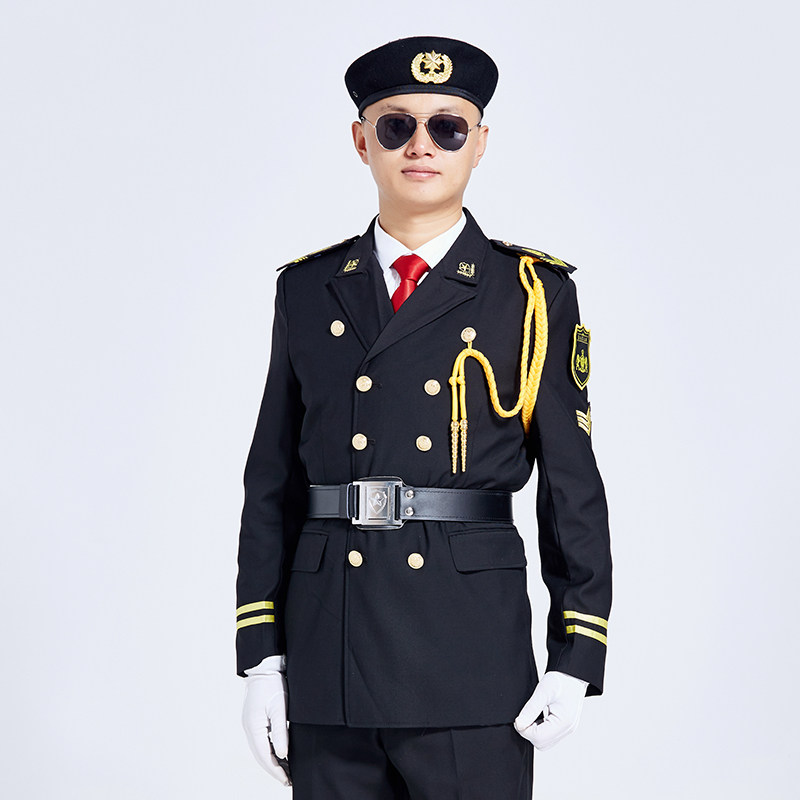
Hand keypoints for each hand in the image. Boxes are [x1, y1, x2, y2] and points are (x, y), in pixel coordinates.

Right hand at [242, 654, 290, 785]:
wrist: (264, 666)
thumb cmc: (272, 684)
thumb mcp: (280, 708)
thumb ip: (281, 732)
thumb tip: (283, 755)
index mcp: (253, 727)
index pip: (265, 756)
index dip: (276, 770)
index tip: (287, 780)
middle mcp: (249, 728)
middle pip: (260, 756)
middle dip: (274, 769)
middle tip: (288, 780)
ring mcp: (250, 724)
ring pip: (260, 749)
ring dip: (271, 761)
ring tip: (286, 770)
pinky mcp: (254, 719)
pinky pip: (260, 740)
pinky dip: (269, 750)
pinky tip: (279, 753)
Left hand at [514, 671, 587, 749]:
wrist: (573, 675)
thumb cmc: (561, 680)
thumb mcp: (543, 691)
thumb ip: (531, 709)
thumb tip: (519, 724)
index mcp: (564, 722)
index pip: (538, 738)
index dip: (524, 730)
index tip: (518, 719)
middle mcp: (567, 729)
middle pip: (542, 743)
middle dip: (529, 732)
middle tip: (524, 716)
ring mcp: (567, 729)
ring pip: (545, 742)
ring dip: (534, 731)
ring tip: (532, 714)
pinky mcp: (564, 726)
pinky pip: (549, 735)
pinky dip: (540, 729)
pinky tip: (538, 715)